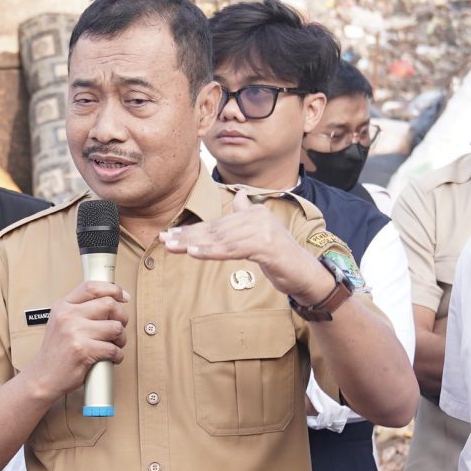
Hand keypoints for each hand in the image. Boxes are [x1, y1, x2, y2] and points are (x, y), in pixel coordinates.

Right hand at [25, 280, 126, 402]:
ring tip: (115, 344)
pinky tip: (111, 358)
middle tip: (119, 328)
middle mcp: (68, 316)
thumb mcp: (61, 323)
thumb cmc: (56, 353)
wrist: (43, 377)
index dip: (113, 289)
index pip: (91, 287)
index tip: (123, 296)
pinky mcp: (83, 351)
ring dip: (121, 338)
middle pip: (109, 304)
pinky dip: (118, 355)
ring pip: (115, 327)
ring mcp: (74, 333)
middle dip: (122, 317)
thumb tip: (112, 301)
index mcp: (63, 306)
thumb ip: (80, 311)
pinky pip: (113, 348)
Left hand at [161, 199, 333, 306]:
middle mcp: (257, 216)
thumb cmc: (281, 257)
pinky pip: (231, 249)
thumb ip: (249, 215)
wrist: (305, 273)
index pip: (217, 222)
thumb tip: (241, 196)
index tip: (169, 234)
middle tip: (164, 240)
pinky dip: (210, 251)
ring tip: (173, 247)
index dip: (192, 229)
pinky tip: (193, 252)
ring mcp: (262, 230)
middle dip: (187, 235)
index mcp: (254, 212)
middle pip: (215, 228)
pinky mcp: (265, 246)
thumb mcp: (262, 234)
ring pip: (220, 238)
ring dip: (193, 243)